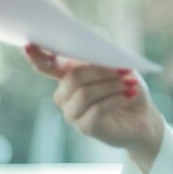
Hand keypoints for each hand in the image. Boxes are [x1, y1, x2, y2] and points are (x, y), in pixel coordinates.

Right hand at [23, 43, 164, 173]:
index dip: (37, 57)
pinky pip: (96, 110)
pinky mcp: (85, 128)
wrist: (144, 117)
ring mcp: (73, 113)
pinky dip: (116, 99)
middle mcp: (66, 95)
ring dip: (111, 86)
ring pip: (84, 94)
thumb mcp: (119, 67)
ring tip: (130, 84)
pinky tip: (129, 95)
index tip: (29, 45)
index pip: (47, 66)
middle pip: (73, 78)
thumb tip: (92, 46)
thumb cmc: (127, 88)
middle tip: (126, 71)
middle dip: (101, 72)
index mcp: (69, 75)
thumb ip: (102, 57)